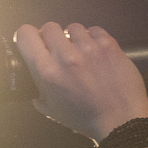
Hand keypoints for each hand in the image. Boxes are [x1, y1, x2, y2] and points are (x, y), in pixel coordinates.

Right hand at [14, 22, 147, 141]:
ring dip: (74, 38)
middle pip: (49, 27)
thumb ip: (39, 95)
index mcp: (47, 72)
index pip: (26, 35)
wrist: (120, 120)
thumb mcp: (53, 111)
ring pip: (73, 27)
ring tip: (81, 53)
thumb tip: (34, 89)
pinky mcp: (108, 44)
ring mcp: (88, 47)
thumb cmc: (85, 118)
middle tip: (60, 50)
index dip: (27, 36)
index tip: (34, 42)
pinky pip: (94, 30)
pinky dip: (93, 39)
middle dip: (52, 37)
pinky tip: (96, 52)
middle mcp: (65, 55)